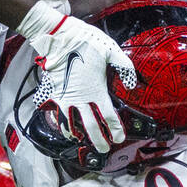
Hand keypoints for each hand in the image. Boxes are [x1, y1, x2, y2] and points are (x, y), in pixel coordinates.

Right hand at [17, 1, 135, 153]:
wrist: (58, 37)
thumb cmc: (84, 41)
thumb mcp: (111, 51)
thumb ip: (125, 67)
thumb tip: (132, 83)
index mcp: (96, 91)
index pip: (109, 117)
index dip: (116, 130)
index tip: (120, 138)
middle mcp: (80, 99)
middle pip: (91, 128)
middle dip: (99, 141)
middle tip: (104, 149)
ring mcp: (65, 98)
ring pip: (71, 126)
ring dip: (78, 136)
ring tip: (82, 141)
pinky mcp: (53, 94)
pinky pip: (57, 115)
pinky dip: (62, 125)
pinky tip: (66, 128)